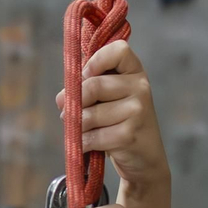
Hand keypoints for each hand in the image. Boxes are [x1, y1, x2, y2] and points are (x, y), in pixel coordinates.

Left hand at [55, 40, 167, 190]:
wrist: (144, 158)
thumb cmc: (119, 123)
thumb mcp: (109, 98)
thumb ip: (88, 87)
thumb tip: (63, 97)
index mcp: (135, 72)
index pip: (118, 50)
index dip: (96, 61)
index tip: (86, 76)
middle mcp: (140, 87)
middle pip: (92, 86)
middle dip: (74, 103)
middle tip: (69, 113)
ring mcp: (137, 111)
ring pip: (88, 115)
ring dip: (77, 126)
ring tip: (84, 130)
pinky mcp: (129, 135)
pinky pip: (91, 136)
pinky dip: (83, 143)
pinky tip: (90, 145)